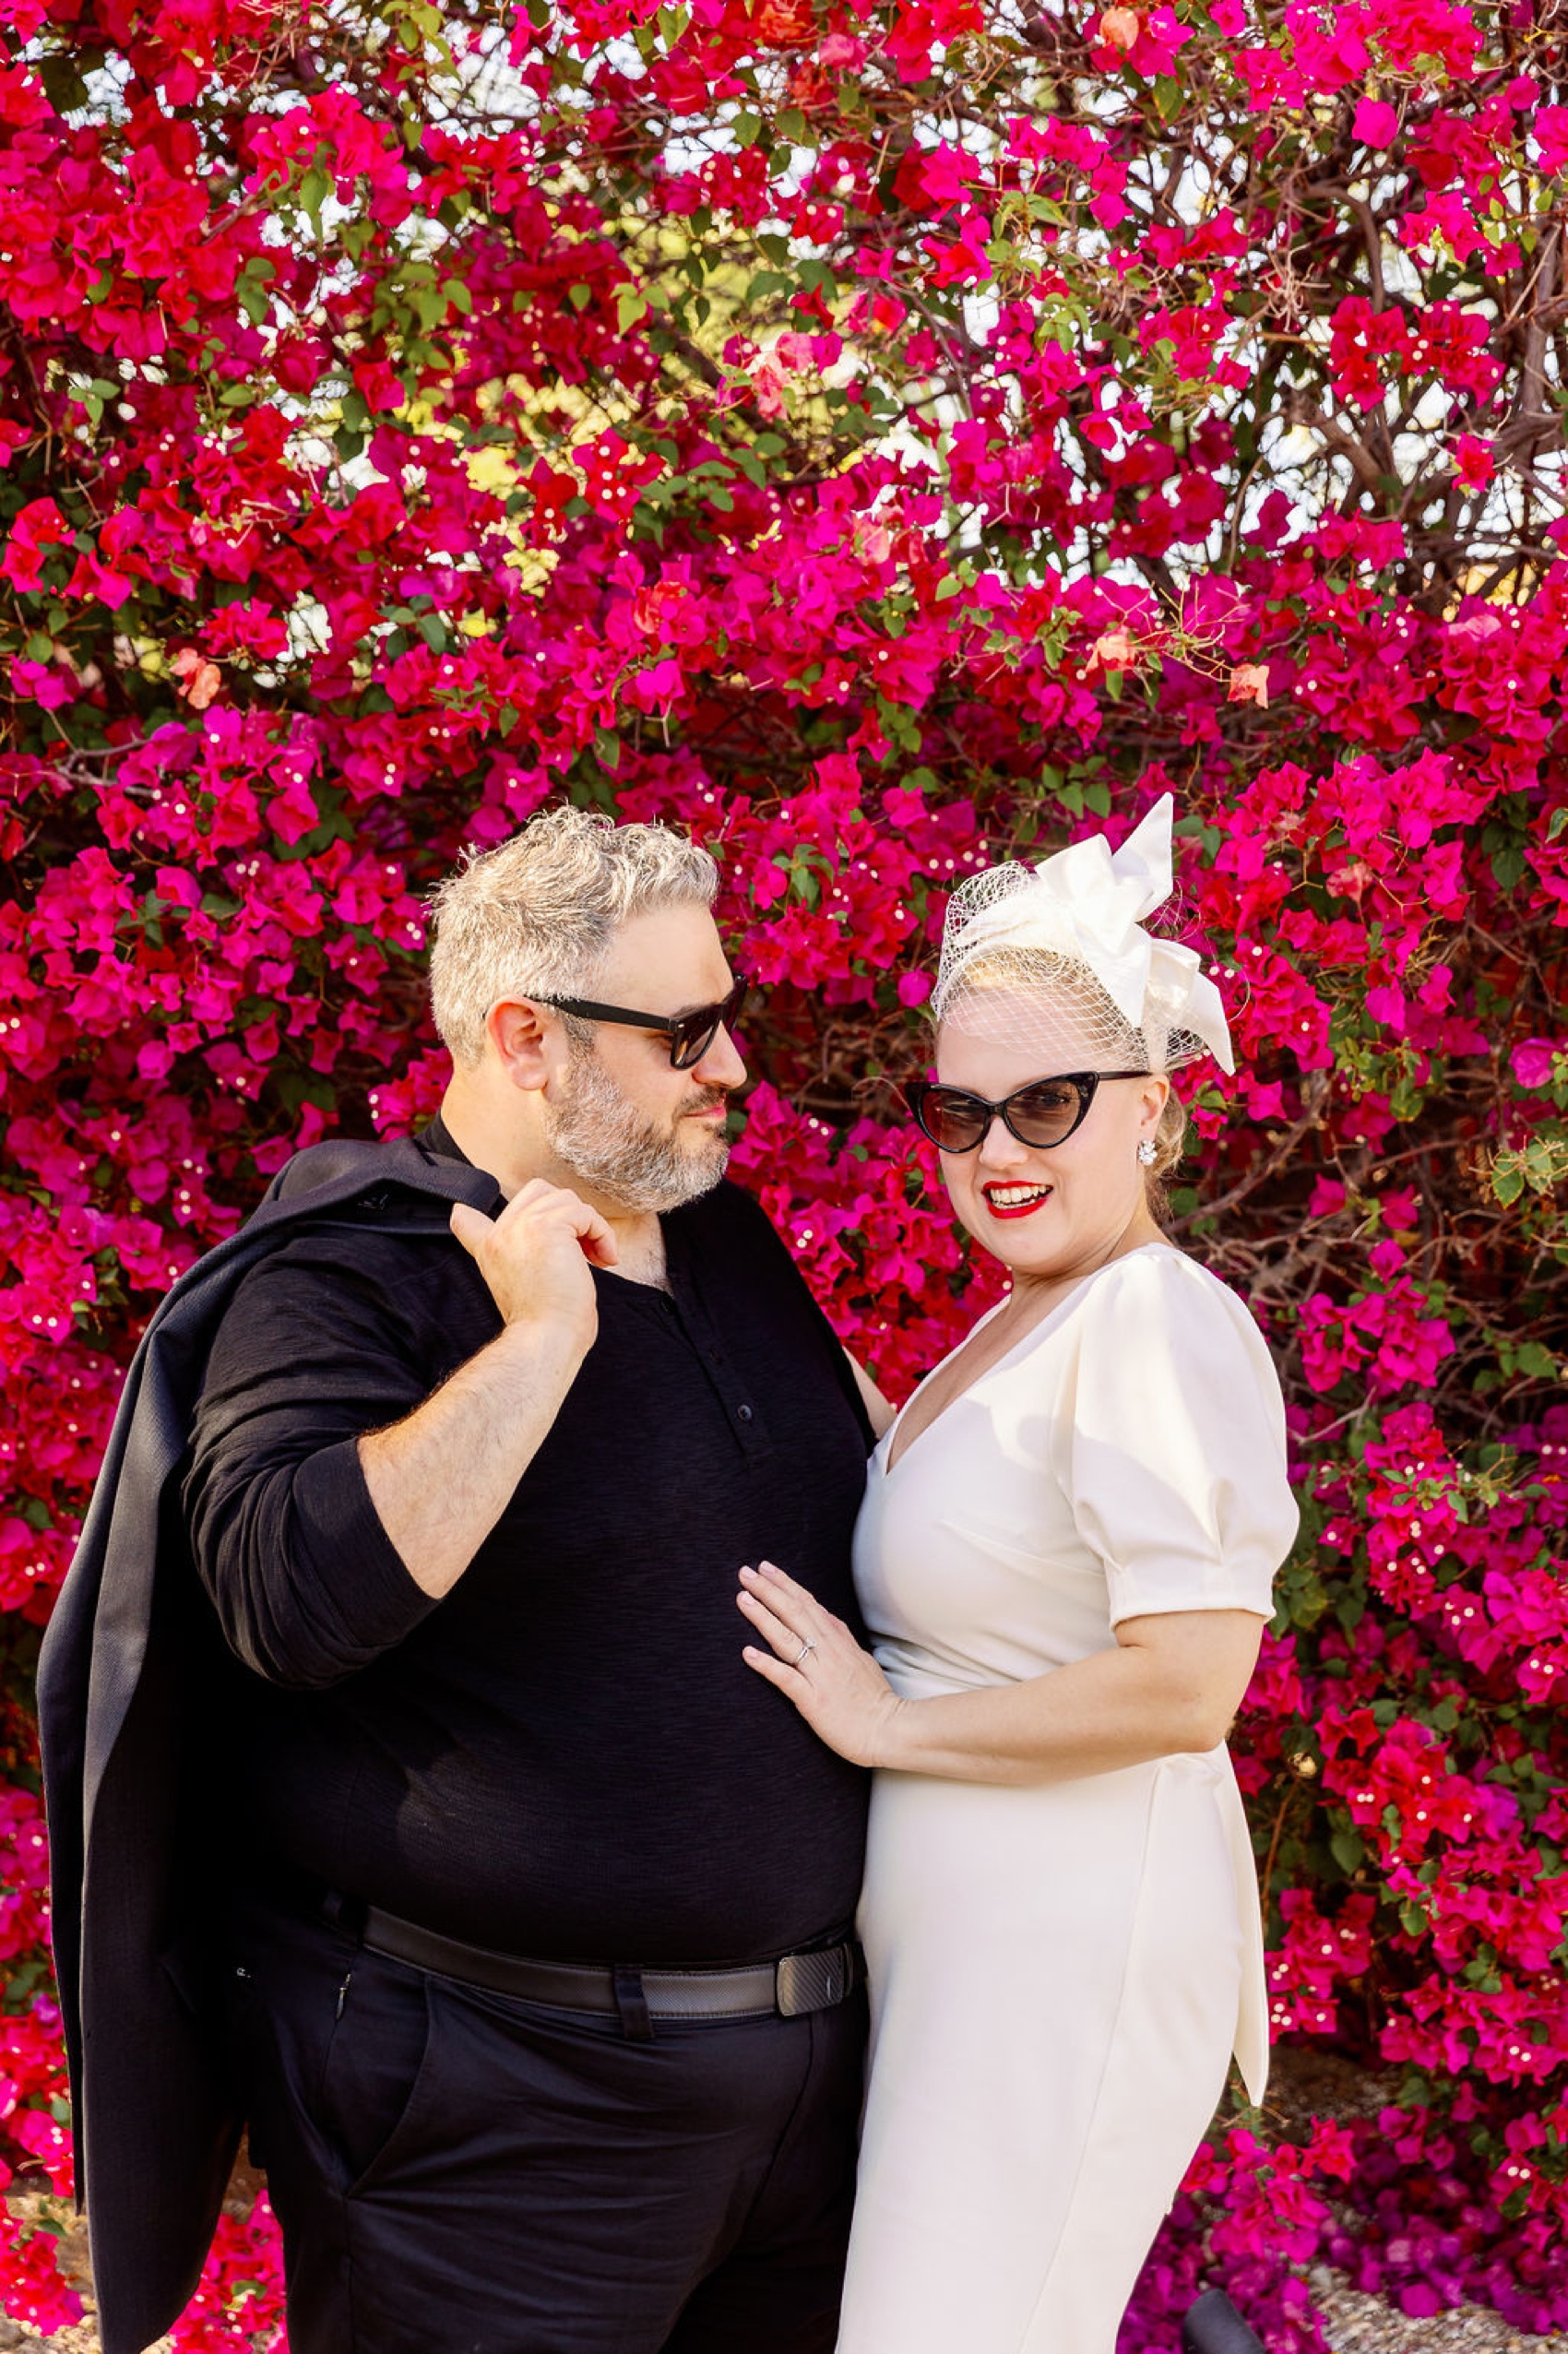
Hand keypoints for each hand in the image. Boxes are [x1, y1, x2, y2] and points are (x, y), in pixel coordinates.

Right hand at [450, 1178, 617, 1346]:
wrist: (546, 1339)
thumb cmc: (544, 1324)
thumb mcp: (518, 1289)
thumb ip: (518, 1261)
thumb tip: (538, 1250)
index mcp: (490, 1252)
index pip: (466, 1221)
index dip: (468, 1214)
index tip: (459, 1212)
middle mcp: (500, 1234)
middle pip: (538, 1191)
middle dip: (568, 1212)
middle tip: (581, 1248)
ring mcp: (520, 1227)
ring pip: (568, 1200)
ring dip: (592, 1227)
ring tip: (597, 1258)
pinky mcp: (546, 1227)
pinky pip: (585, 1214)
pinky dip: (602, 1234)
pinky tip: (604, 1260)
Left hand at [738, 1560, 907, 1769]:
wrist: (890, 1731)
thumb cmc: (875, 1701)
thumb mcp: (862, 1660)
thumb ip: (842, 1638)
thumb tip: (827, 1616)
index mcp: (839, 1642)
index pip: (809, 1605)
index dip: (786, 1585)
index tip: (767, 1569)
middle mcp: (829, 1653)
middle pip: (795, 1613)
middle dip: (769, 1590)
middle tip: (746, 1572)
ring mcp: (821, 1675)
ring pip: (788, 1639)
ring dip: (763, 1617)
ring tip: (743, 1598)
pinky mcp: (814, 1700)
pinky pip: (787, 1678)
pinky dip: (767, 1665)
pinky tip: (747, 1653)